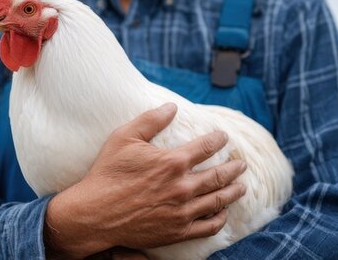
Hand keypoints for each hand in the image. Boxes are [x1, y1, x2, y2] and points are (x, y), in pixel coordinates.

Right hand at [43, 103, 247, 258]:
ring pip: (218, 200)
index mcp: (172, 162)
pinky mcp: (178, 231)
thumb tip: (172, 106)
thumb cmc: (107, 173)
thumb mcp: (123, 138)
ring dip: (233, 191)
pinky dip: (219, 218)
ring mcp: (182, 212)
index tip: (224, 137)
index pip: (205, 148)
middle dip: (234, 168)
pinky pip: (208, 225)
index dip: (218, 140)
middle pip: (219, 175)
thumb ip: (150, 120)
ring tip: (241, 186)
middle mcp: (182, 187)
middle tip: (241, 164)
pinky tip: (222, 212)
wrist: (95, 213)